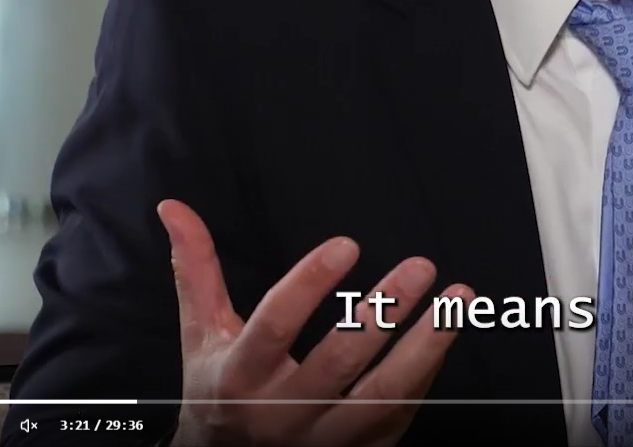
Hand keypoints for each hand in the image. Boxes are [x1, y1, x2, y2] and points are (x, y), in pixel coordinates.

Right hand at [159, 199, 468, 445]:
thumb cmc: (221, 392)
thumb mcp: (202, 336)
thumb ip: (197, 271)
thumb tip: (175, 209)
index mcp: (239, 378)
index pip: (274, 328)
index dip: (309, 285)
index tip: (347, 245)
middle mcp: (281, 413)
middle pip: (337, 364)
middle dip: (382, 313)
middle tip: (420, 267)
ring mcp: (323, 439)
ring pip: (381, 397)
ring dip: (425, 347)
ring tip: (457, 300)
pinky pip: (400, 413)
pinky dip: (427, 373)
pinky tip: (447, 333)